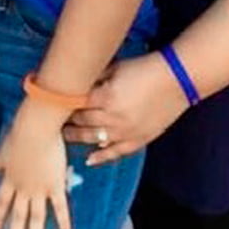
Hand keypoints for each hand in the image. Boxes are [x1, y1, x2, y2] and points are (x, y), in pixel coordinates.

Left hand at [0, 98, 69, 228]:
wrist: (36, 128)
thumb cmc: (21, 132)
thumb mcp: (6, 147)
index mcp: (10, 178)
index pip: (1, 204)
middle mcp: (23, 188)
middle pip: (17, 218)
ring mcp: (39, 189)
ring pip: (35, 219)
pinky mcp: (56, 186)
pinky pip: (60, 208)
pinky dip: (63, 223)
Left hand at [64, 53, 188, 164]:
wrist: (175, 81)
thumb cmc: (144, 69)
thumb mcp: (114, 68)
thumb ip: (95, 78)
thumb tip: (77, 81)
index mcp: (106, 97)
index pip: (76, 104)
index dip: (64, 104)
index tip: (53, 104)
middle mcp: (113, 117)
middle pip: (82, 122)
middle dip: (67, 120)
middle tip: (55, 120)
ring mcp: (125, 132)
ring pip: (94, 139)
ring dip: (78, 138)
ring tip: (64, 136)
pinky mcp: (137, 140)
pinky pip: (115, 153)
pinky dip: (101, 157)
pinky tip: (89, 160)